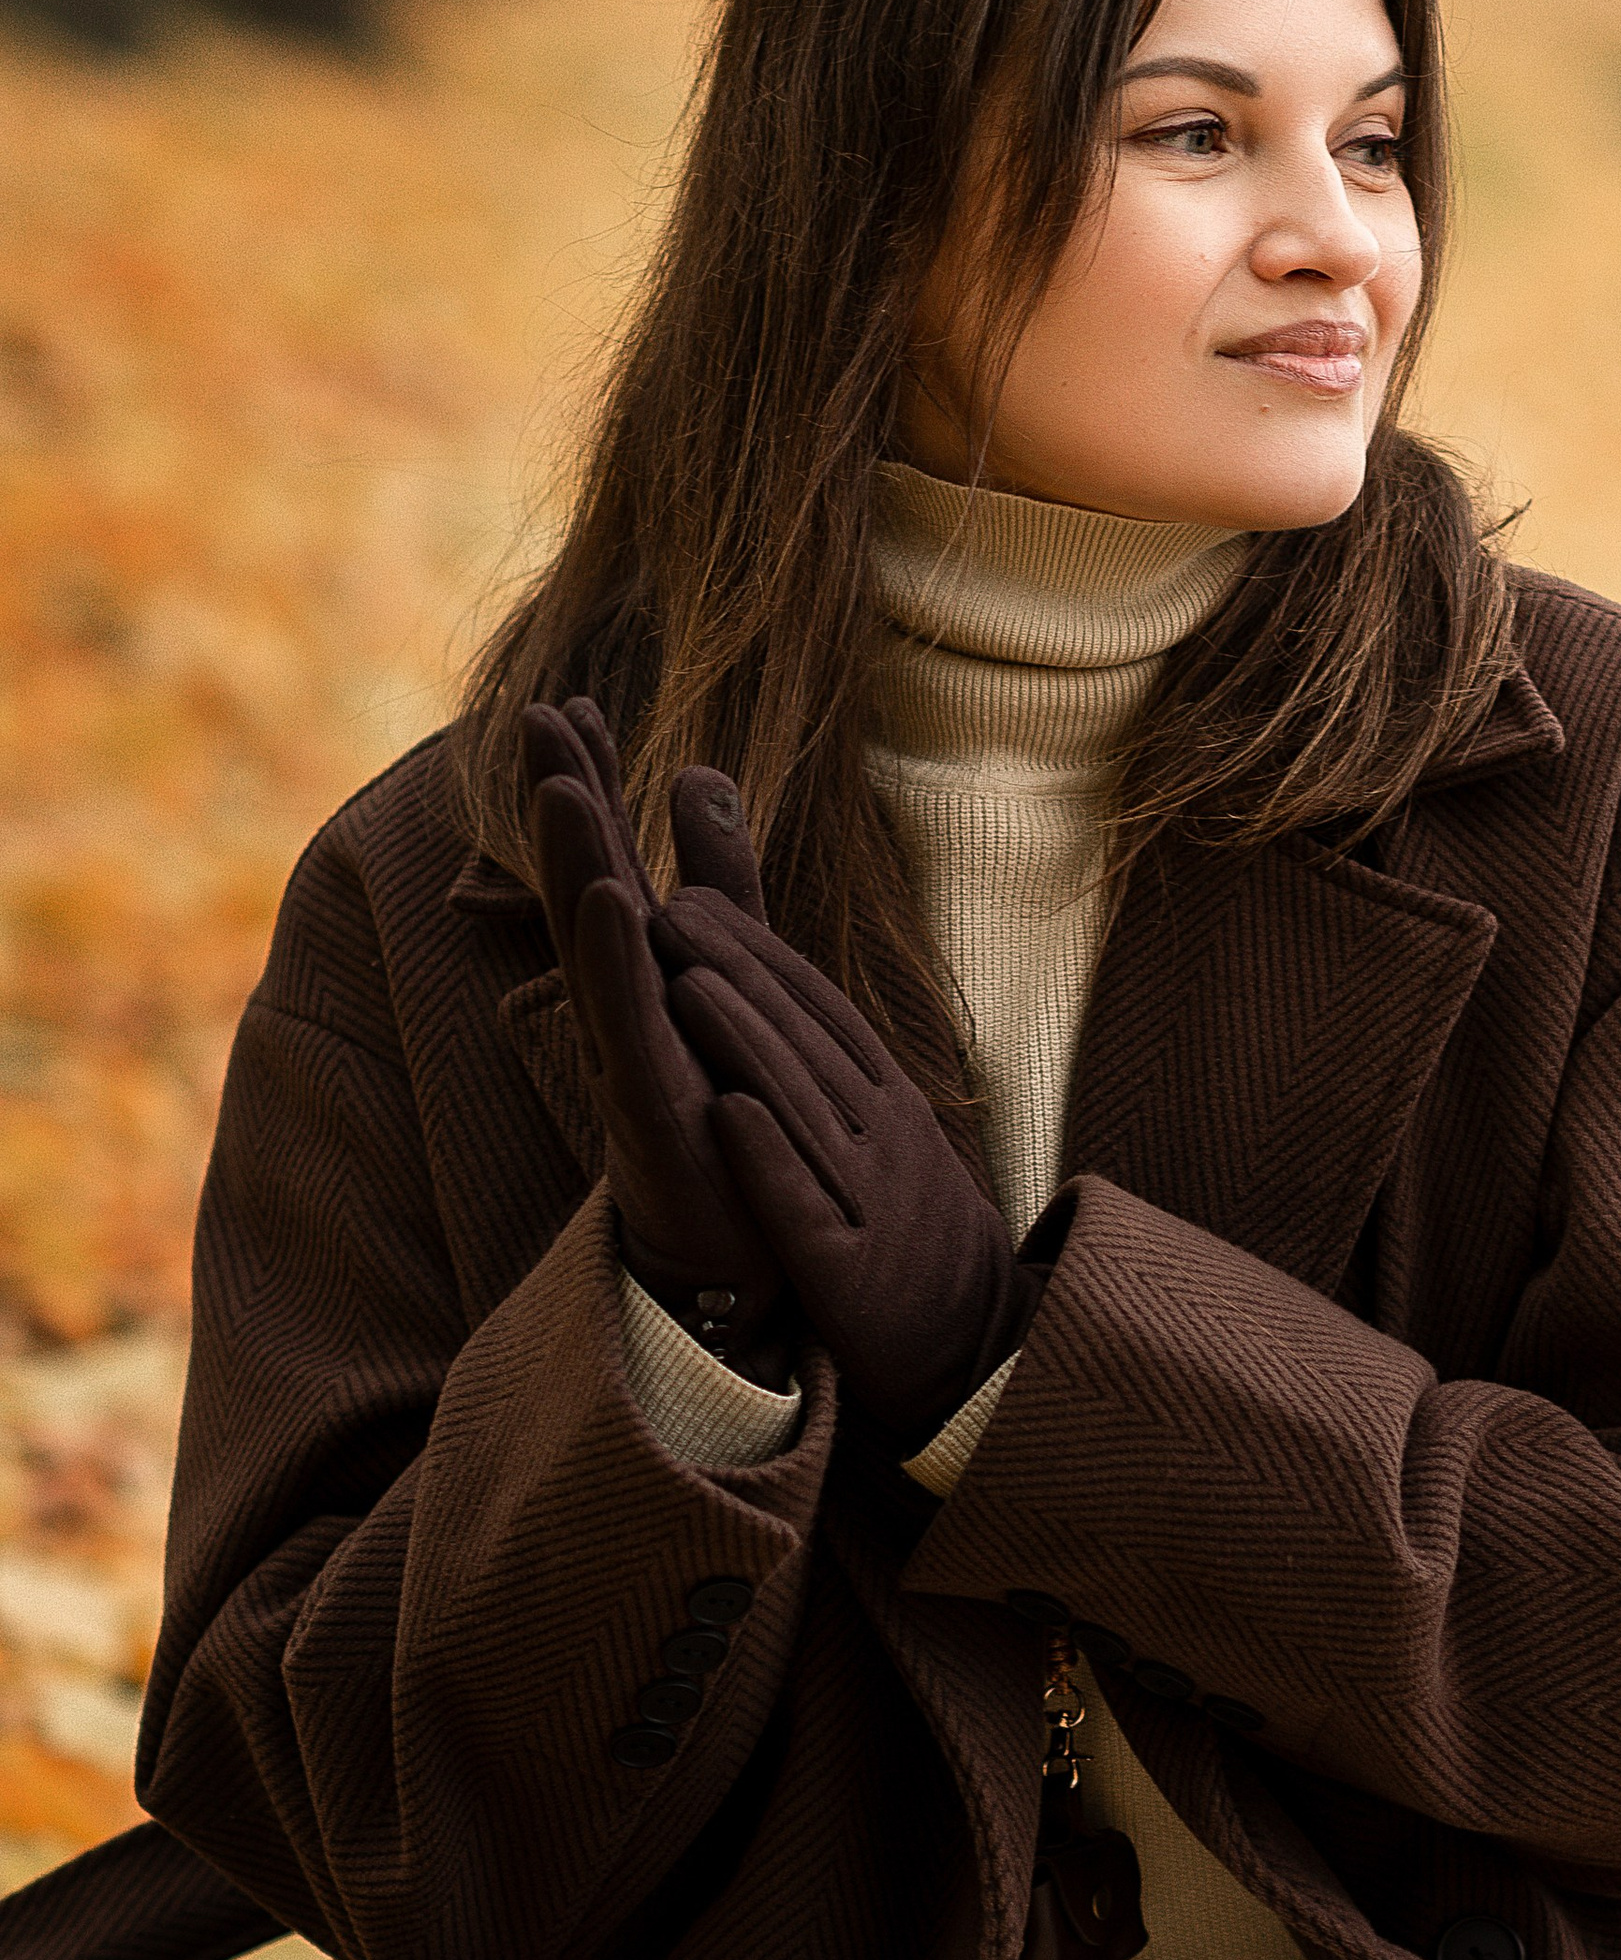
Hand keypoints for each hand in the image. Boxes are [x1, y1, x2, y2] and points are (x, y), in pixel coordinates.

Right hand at [520, 702, 788, 1360]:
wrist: (743, 1257)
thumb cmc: (724, 1116)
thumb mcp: (733, 973)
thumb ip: (721, 884)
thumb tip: (697, 771)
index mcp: (643, 971)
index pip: (608, 857)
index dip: (590, 783)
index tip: (570, 702)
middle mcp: (621, 1007)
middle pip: (584, 883)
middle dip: (562, 800)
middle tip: (537, 713)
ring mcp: (629, 1055)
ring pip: (592, 945)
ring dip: (572, 863)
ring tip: (559, 784)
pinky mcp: (650, 1107)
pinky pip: (628, 1022)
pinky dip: (615, 957)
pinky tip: (614, 896)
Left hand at [652, 888, 1041, 1454]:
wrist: (980, 1353)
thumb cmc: (920, 1241)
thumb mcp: (895, 1143)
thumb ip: (848, 1078)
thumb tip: (798, 1009)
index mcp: (894, 1105)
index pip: (824, 1013)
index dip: (761, 955)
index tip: (699, 901)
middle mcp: (888, 1140)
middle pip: (810, 1042)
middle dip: (742, 974)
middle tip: (674, 913)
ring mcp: (874, 1201)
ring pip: (803, 1109)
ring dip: (745, 1044)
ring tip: (685, 988)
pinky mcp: (853, 1271)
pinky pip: (806, 1206)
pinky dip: (767, 1158)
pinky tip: (723, 1114)